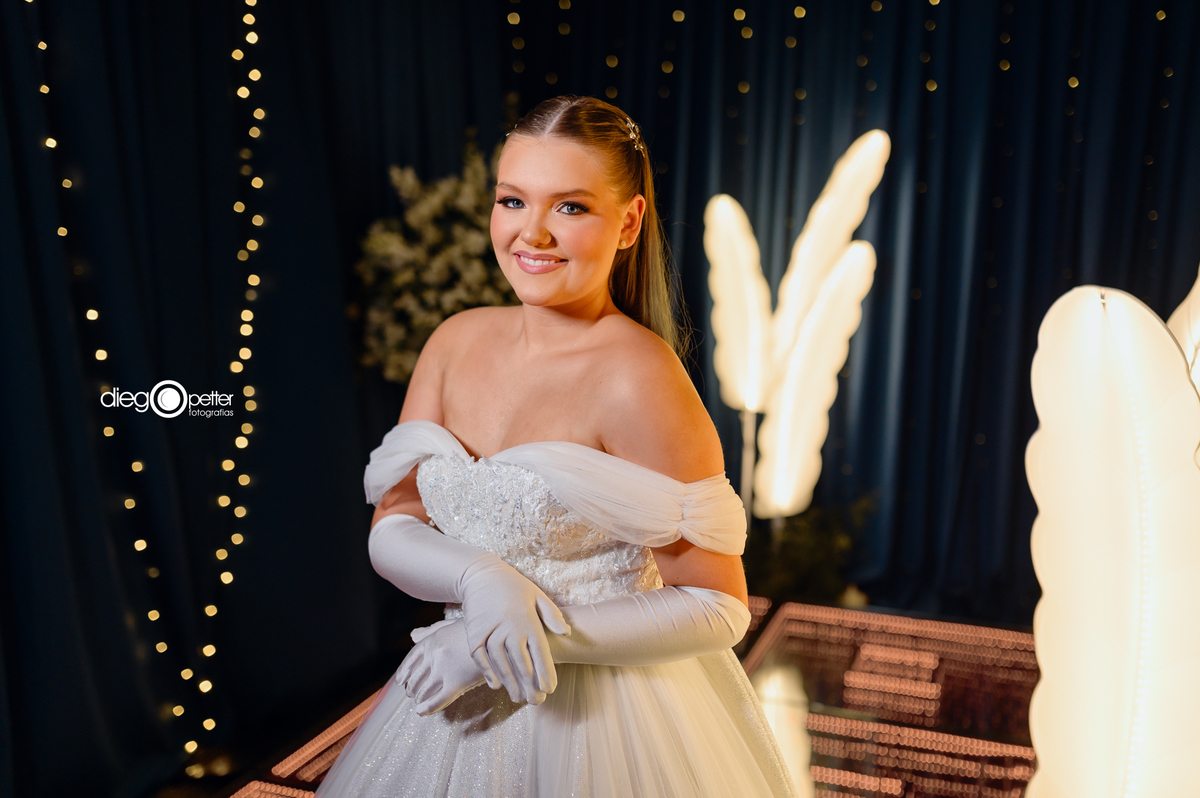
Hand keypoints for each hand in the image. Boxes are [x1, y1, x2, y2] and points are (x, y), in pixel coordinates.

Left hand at [395, 620, 497, 714]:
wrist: (502, 637)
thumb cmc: (478, 629)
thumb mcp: (452, 625)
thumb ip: (431, 631)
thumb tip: (412, 634)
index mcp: (433, 640)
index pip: (411, 659)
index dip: (404, 672)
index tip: (401, 681)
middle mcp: (435, 654)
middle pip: (416, 677)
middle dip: (412, 688)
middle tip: (412, 694)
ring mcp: (445, 669)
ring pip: (424, 690)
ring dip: (418, 698)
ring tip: (419, 702)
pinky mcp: (457, 683)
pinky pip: (437, 700)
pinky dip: (427, 708)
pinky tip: (421, 711)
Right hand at [458, 557, 570, 703]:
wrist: (482, 574)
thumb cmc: (514, 586)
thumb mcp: (537, 595)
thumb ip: (552, 615)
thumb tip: (567, 633)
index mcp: (528, 619)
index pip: (539, 651)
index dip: (545, 672)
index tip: (549, 689)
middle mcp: (510, 626)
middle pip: (521, 661)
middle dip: (529, 684)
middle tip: (535, 701)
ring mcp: (490, 629)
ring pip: (501, 662)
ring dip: (509, 682)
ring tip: (517, 698)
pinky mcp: (474, 632)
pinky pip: (480, 656)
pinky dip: (487, 671)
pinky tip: (496, 685)